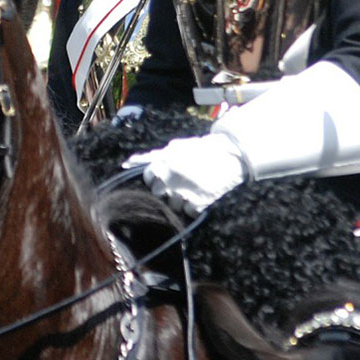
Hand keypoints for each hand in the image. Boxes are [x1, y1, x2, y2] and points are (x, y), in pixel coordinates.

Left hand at [124, 132, 248, 215]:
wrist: (232, 154)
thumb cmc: (201, 148)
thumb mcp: (175, 147)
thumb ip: (151, 156)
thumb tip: (127, 163)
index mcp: (163, 163)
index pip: (148, 178)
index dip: (157, 177)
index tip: (167, 175)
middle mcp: (170, 178)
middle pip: (158, 193)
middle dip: (167, 189)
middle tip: (182, 182)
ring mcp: (183, 192)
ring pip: (173, 205)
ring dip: (181, 199)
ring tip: (194, 188)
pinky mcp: (198, 202)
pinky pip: (189, 212)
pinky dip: (194, 207)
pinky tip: (201, 196)